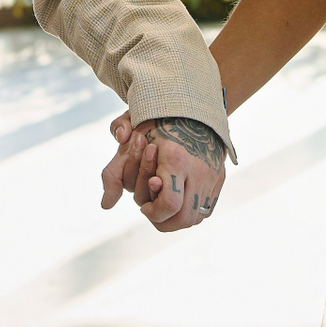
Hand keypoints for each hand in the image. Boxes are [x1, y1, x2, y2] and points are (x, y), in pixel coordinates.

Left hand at [98, 113, 224, 230]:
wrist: (189, 104)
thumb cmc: (154, 121)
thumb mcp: (128, 142)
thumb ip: (112, 173)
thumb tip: (105, 205)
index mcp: (176, 159)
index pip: (168, 205)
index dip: (153, 213)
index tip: (143, 207)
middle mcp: (199, 169)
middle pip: (183, 219)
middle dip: (163, 222)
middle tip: (151, 212)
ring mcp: (212, 174)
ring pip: (196, 217)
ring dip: (177, 220)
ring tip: (162, 207)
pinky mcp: (219, 177)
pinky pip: (206, 208)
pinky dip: (191, 212)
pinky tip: (177, 201)